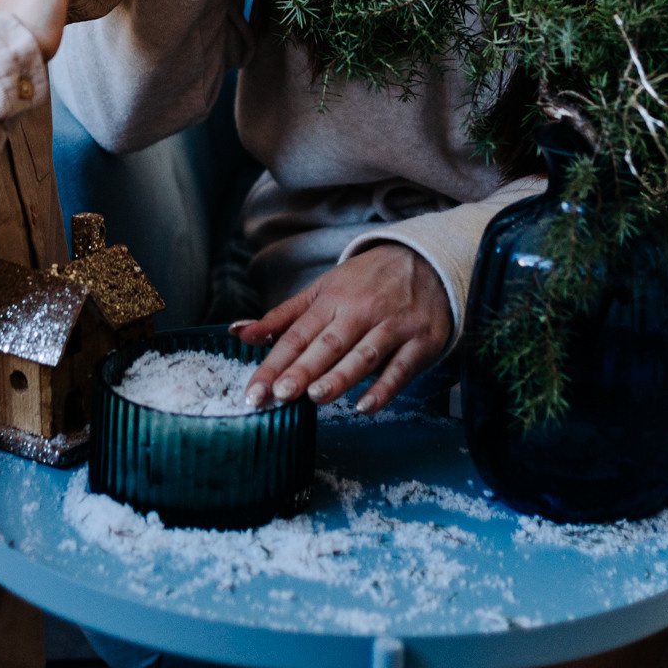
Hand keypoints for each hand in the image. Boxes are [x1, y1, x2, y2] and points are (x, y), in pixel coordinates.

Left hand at [232, 245, 453, 412]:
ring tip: (316, 397)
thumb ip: (283, 317)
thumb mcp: (323, 290)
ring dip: (340, 377)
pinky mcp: (421, 342)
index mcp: (333, 299)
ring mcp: (393, 326)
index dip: (274, 364)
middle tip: (279, 395)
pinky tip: (365, 407)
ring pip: (364, 355)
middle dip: (303, 370)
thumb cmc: (367, 282)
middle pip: (328, 345)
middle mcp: (362, 311)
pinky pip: (402, 368)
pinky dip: (385, 388)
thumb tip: (240, 333)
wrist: (427, 260)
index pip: (297, 336)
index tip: (255, 391)